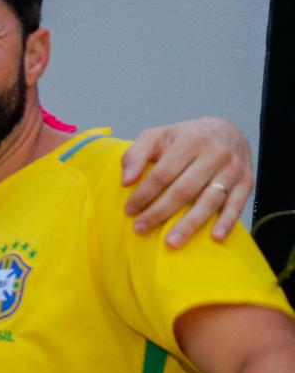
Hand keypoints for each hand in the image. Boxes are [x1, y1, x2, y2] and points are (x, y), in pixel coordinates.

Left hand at [120, 116, 252, 245]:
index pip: (163, 173)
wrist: (226, 130)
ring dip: (190, 224)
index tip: (129, 210)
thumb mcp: (157, 136)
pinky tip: (215, 237)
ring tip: (171, 242)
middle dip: (160, 212)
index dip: (144, 194)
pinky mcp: (247, 181)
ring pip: (210, 200)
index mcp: (191, 140)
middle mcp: (215, 153)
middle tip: (140, 229)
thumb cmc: (184, 137)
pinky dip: (227, 221)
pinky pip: (237, 204)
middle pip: (184, 190)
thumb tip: (125, 181)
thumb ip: (136, 154)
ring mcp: (233, 168)